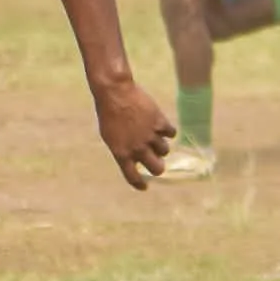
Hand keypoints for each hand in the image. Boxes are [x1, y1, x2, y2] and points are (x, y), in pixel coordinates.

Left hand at [93, 73, 175, 189]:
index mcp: (121, 153)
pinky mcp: (160, 124)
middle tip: (157, 161)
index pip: (132, 176)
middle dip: (158, 167)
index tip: (144, 186)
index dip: (139, 184)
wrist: (115, 93)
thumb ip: (122, 148)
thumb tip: (134, 157)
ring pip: (165, 151)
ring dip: (161, 147)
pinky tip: (162, 126)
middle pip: (157, 168)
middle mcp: (137, 149)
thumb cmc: (108, 113)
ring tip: (155, 137)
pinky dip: (168, 131)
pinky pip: (171, 134)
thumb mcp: (110, 136)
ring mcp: (150, 137)